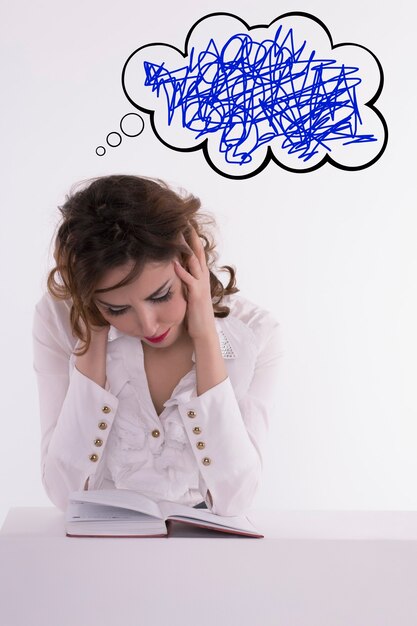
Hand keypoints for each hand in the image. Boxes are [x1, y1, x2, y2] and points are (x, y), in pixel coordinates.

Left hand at [174, 226, 215, 340]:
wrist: (203, 331)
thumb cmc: (195, 313)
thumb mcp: (189, 293)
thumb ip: (185, 281)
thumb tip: (175, 271)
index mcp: (201, 276)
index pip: (196, 253)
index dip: (191, 238)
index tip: (183, 224)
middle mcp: (203, 277)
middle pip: (197, 252)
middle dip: (191, 236)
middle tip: (185, 220)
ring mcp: (200, 285)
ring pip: (194, 262)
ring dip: (186, 248)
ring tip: (179, 234)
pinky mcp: (196, 294)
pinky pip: (189, 280)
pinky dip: (182, 271)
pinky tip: (174, 263)